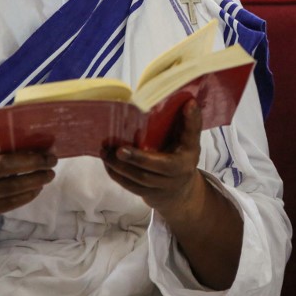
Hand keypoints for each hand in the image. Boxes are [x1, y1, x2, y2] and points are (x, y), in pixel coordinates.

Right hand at [0, 123, 56, 253]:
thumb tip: (26, 129)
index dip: (23, 145)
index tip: (44, 146)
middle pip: (4, 165)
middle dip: (33, 162)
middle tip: (51, 161)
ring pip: (10, 187)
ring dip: (35, 180)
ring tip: (49, 175)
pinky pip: (10, 203)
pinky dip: (28, 195)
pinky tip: (37, 188)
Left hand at [102, 99, 205, 219]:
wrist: (180, 190)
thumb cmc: (182, 156)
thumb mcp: (189, 141)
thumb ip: (189, 123)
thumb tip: (189, 101)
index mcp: (188, 155)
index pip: (189, 137)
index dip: (188, 122)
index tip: (186, 106)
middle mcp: (177, 174)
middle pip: (155, 167)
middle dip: (135, 159)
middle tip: (118, 149)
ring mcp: (162, 187)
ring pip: (139, 179)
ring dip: (119, 166)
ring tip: (105, 152)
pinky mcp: (148, 194)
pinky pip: (130, 186)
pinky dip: (116, 175)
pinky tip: (107, 163)